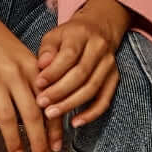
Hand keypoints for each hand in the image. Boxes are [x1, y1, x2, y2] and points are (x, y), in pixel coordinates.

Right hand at [0, 0, 61, 151]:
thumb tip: (47, 107)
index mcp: (31, 68)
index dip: (55, 128)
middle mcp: (14, 74)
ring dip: (13, 142)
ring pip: (7, 117)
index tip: (58, 147)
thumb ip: (34, 79)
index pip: (48, 103)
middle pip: (31, 114)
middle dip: (39, 141)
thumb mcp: (21, 55)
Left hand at [35, 0, 128, 127]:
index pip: (69, 55)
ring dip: (71, 104)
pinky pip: (105, 100)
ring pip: (92, 88)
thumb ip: (47, 51)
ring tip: (51, 114)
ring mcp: (109, 65)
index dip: (54, 72)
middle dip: (59, 92)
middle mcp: (99, 48)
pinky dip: (91, 113)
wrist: (99, 29)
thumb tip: (41, 66)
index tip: (38, 84)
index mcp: (82, 34)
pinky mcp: (114, 78)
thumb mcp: (55, 36)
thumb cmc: (70, 36)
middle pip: (81, 74)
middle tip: (41, 103)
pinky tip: (75, 122)